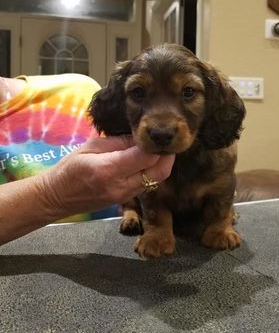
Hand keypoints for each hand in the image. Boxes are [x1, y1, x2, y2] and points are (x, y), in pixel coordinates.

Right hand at [40, 136, 174, 217]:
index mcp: (108, 169)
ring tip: (158, 148)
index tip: (157, 132)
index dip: (156, 144)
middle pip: (159, 171)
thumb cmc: (69, 168)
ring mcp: (125, 196)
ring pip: (157, 179)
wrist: (57, 197)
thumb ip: (119, 142)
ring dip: (161, 163)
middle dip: (167, 155)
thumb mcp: (91, 147)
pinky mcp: (126, 200)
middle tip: (165, 141)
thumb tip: (141, 137)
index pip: (146, 157)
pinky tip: (147, 161)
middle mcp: (121, 186)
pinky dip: (152, 171)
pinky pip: (148, 184)